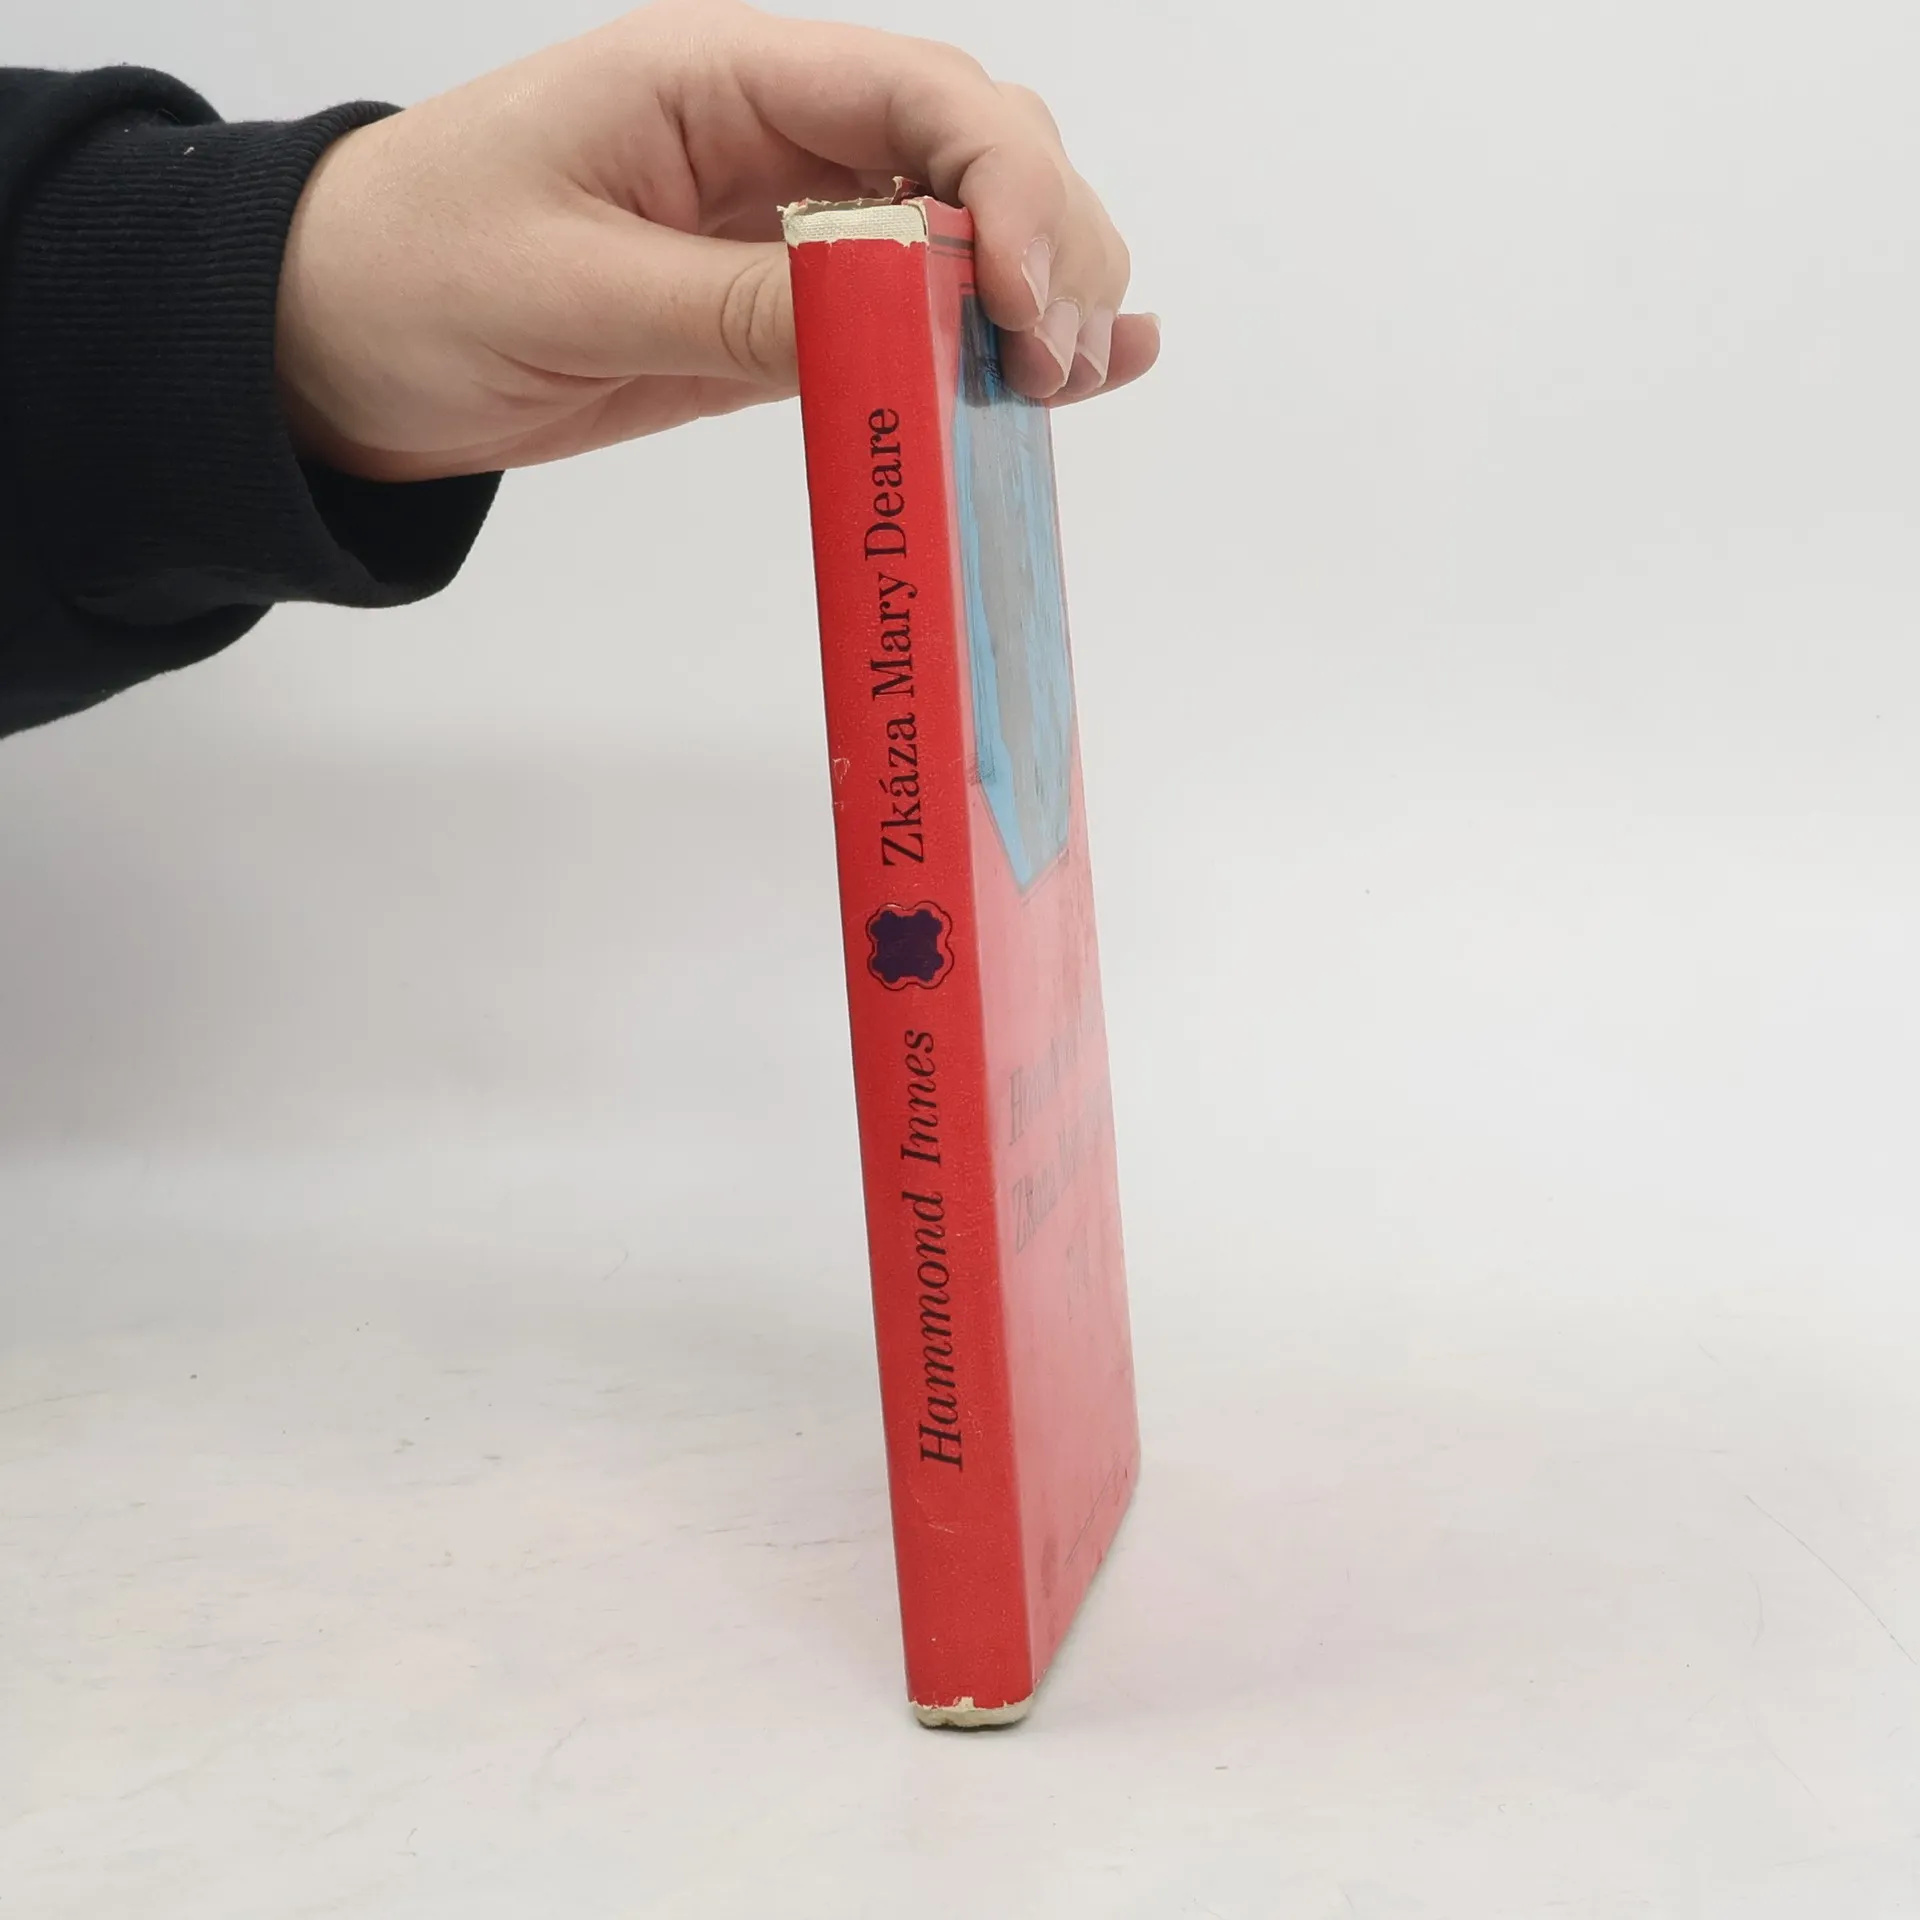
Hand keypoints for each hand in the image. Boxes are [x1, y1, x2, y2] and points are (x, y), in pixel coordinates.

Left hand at [275, 0, 1159, 482]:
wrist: (332, 347)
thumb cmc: (411, 275)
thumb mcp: (566, 287)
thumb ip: (736, 306)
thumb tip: (895, 324)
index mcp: (720, 82)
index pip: (918, 95)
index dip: (1007, 187)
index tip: (1023, 303)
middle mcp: (775, 141)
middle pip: (974, 154)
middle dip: (1049, 246)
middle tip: (1053, 363)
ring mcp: (788, 233)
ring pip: (965, 240)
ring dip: (1043, 302)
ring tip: (1076, 381)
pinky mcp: (781, 319)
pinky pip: (910, 321)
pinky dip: (991, 345)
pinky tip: (1079, 374)